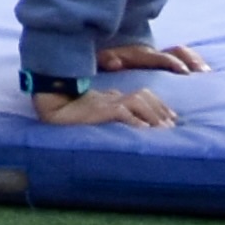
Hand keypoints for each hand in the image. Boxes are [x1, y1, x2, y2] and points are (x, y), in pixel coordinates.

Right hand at [33, 82, 178, 127]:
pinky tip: (144, 130)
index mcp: (114, 97)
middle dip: (160, 110)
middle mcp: (113, 97)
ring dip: (153, 115)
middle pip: (144, 96)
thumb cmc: (73, 110)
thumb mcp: (99, 110)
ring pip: (137, 101)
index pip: (143, 95)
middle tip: (171, 127)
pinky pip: (122, 111)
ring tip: (162, 130)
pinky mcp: (99, 109)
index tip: (171, 119)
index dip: (159, 105)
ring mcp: (106, 102)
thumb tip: (133, 121)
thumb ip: (114, 111)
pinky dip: (135, 120)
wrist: (52, 104)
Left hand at [97, 36, 210, 76]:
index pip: (159, 57)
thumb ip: (107, 60)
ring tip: (209, 73)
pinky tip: (207, 75)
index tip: (184, 72)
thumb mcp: (103, 60)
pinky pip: (183, 58)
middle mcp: (153, 52)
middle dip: (191, 60)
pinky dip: (194, 63)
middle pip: (177, 51)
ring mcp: (159, 55)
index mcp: (140, 54)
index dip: (171, 62)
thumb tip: (115, 63)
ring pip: (183, 54)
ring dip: (196, 61)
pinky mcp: (163, 60)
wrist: (107, 52)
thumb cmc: (106, 59)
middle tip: (204, 72)